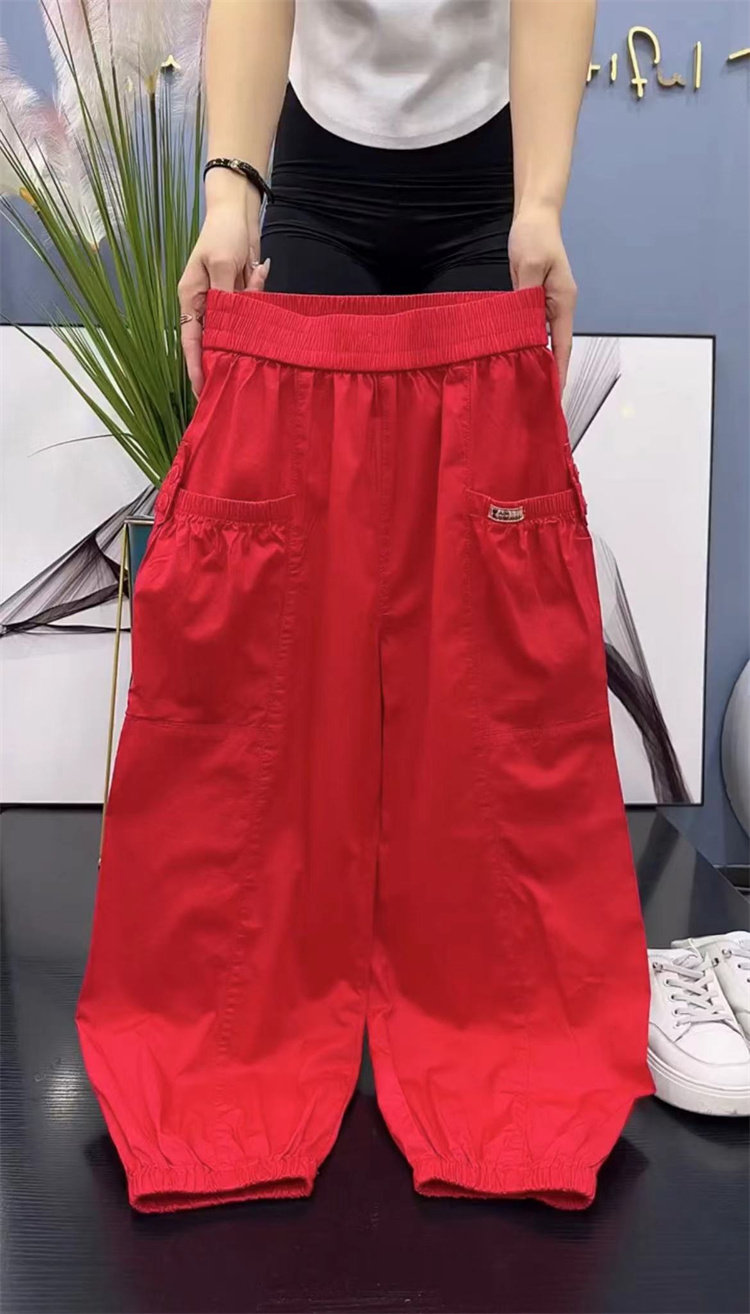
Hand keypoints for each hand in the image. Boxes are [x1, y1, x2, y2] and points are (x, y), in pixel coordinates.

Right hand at [178, 171, 269, 396]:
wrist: (238, 211)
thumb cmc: (223, 234)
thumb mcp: (221, 264)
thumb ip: (226, 298)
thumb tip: (228, 327)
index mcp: (191, 298)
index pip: (190, 341)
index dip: (196, 367)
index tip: (201, 390)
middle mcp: (204, 304)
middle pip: (212, 341)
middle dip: (223, 361)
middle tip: (233, 387)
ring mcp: (223, 301)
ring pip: (236, 328)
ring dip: (248, 328)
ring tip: (256, 343)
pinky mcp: (241, 295)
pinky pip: (251, 310)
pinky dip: (259, 302)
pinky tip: (259, 276)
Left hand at [508, 202, 576, 393]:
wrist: (535, 216)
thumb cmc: (534, 237)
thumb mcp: (530, 265)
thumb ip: (527, 296)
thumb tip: (525, 326)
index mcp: (562, 302)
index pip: (563, 345)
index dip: (560, 371)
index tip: (556, 394)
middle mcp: (558, 307)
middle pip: (556, 348)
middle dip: (549, 373)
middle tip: (537, 400)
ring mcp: (546, 305)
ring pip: (542, 340)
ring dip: (536, 361)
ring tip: (525, 386)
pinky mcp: (534, 300)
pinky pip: (531, 328)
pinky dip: (526, 344)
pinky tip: (515, 357)